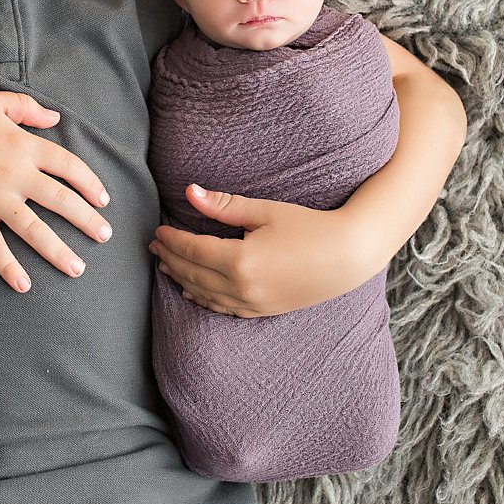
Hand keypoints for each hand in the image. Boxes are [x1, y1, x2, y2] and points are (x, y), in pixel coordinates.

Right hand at [0, 92, 111, 292]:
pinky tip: (24, 286)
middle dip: (87, 220)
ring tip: (78, 269)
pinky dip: (8, 267)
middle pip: (61, 200)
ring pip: (34, 229)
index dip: (89, 183)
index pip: (67, 166)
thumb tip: (56, 118)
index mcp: (23, 145)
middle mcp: (14, 174)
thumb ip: (26, 106)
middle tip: (105, 236)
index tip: (104, 199)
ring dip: (58, 251)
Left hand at [148, 184, 376, 317]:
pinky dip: (203, 300)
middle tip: (154, 246)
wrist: (349, 256)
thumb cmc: (309, 227)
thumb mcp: (265, 211)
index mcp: (240, 260)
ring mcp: (252, 304)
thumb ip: (224, 206)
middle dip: (171, 259)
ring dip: (181, 280)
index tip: (158, 230)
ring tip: (165, 266)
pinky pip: (223, 309)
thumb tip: (189, 192)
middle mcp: (242, 288)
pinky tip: (192, 292)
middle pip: (193, 274)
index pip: (193, 250)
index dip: (172, 240)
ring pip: (204, 294)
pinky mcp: (263, 311)